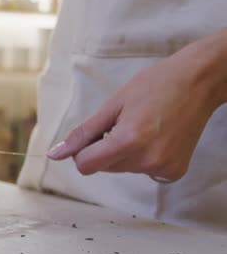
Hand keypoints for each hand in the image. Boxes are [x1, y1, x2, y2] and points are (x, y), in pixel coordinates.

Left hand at [47, 31, 226, 180]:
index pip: (85, 165)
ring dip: (123, 152)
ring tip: (142, 126)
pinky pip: (142, 170)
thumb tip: (55, 155)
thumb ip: (83, 134)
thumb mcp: (112, 105)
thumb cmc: (154, 85)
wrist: (198, 81)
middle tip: (124, 123)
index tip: (95, 134)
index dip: (83, 151)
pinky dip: (142, 157)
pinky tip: (155, 136)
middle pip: (103, 167)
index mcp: (129, 141)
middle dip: (104, 149)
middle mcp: (147, 160)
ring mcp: (163, 168)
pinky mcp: (174, 171)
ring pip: (122, 169)